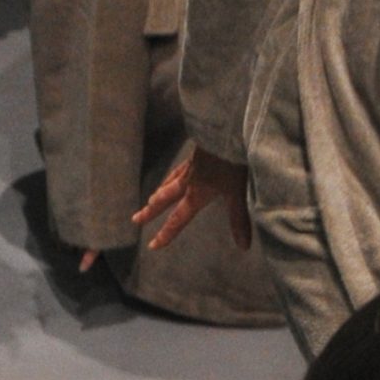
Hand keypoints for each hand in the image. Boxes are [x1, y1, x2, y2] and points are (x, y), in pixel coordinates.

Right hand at [132, 145, 250, 252]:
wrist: (227, 131)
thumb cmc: (232, 163)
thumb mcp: (236, 193)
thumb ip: (238, 219)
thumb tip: (243, 247)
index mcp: (196, 193)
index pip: (177, 219)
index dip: (165, 233)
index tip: (152, 245)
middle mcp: (189, 181)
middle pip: (164, 199)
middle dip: (150, 211)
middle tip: (136, 219)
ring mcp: (191, 165)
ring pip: (169, 181)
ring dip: (159, 192)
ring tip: (151, 198)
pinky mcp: (197, 152)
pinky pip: (179, 168)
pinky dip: (173, 174)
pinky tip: (177, 172)